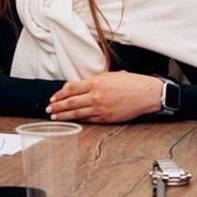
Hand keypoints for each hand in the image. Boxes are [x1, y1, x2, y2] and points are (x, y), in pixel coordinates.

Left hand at [47, 71, 163, 122]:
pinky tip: (73, 120)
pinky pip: (89, 120)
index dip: (60, 94)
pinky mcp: (106, 118)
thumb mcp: (110, 76)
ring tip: (55, 117)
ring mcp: (101, 108)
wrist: (147, 93)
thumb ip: (94, 80)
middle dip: (57, 106)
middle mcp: (96, 95)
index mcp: (96, 82)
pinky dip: (79, 120)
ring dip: (64, 116)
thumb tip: (80, 85)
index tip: (53, 97)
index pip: (71, 88)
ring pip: (77, 113)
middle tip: (49, 109)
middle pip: (71, 102)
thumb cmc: (132, 83)